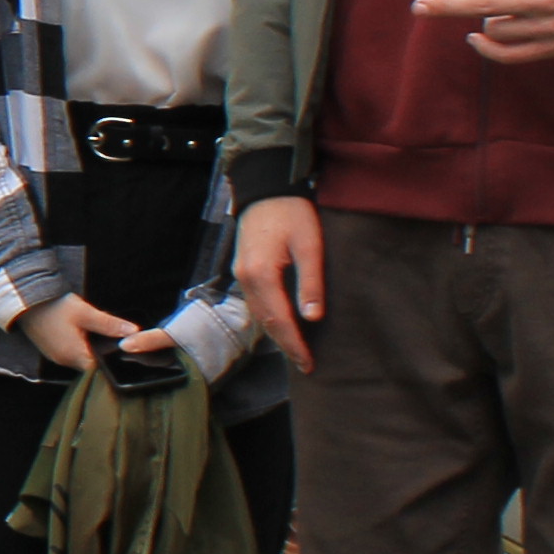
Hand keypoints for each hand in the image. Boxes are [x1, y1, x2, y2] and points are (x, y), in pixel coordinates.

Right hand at [15, 294, 151, 374]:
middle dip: (103, 355)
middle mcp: (64, 361)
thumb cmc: (55, 307)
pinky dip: (80, 347)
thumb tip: (134, 331)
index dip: (112, 363)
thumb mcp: (85, 313)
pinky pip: (70, 354)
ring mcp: (56, 357)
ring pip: (81, 359)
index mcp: (74, 354)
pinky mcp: (51, 350)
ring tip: (102, 337)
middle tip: (116, 342)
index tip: (124, 353)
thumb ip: (109, 324)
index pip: (100, 370)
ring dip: (91, 351)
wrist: (25, 302)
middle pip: (91, 365)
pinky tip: (84, 335)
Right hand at [233, 197, 326, 375]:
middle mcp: (245, 278)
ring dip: (276, 334)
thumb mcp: (310, 246)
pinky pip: (256, 302)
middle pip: (265, 321)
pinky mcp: (244, 269)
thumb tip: (313, 317)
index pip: (279, 319)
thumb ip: (310, 282)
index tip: (308, 363)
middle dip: (285, 344)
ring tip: (296, 350)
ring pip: (258, 314)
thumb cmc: (293, 213)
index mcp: (261, 274)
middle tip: (305, 364)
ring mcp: (241, 274)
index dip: (294, 344)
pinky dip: (269, 318)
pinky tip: (282, 324)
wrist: (267, 189)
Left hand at [417, 0, 553, 63]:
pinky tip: (476, 37)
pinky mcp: (549, 47)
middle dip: (445, 6)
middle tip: (418, 7)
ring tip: (500, 9)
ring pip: (493, 28)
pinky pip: (507, 54)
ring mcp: (545, 26)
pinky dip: (486, 48)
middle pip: (482, 4)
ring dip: (484, 19)